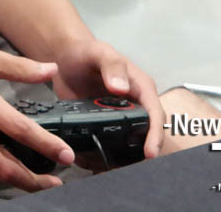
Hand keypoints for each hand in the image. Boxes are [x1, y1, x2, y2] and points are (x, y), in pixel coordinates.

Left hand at [51, 38, 163, 159]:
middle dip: (141, 153)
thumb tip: (121, 88)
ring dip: (123, 158)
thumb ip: (111, 65)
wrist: (65, 58)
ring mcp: (120, 117)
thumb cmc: (85, 51)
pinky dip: (105, 155)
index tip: (150, 152)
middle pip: (146, 134)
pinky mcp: (105, 125)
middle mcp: (135, 105)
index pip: (155, 114)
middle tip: (127, 168)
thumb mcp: (98, 52)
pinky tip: (94, 164)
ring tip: (108, 169)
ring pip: (130, 143)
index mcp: (140, 87)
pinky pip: (111, 144)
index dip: (155, 134)